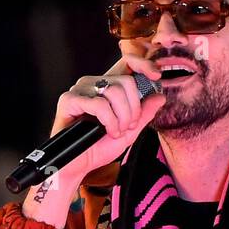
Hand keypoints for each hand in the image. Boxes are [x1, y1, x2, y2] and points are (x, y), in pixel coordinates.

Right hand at [47, 53, 166, 184]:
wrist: (80, 165)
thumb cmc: (99, 147)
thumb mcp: (129, 131)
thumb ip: (143, 114)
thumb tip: (160, 97)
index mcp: (108, 86)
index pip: (127, 63)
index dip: (143, 64)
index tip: (156, 76)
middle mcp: (94, 83)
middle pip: (126, 82)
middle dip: (133, 109)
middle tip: (127, 126)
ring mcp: (80, 90)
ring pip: (114, 91)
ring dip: (121, 117)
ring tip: (116, 131)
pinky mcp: (69, 100)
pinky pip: (99, 104)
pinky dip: (109, 121)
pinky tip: (107, 131)